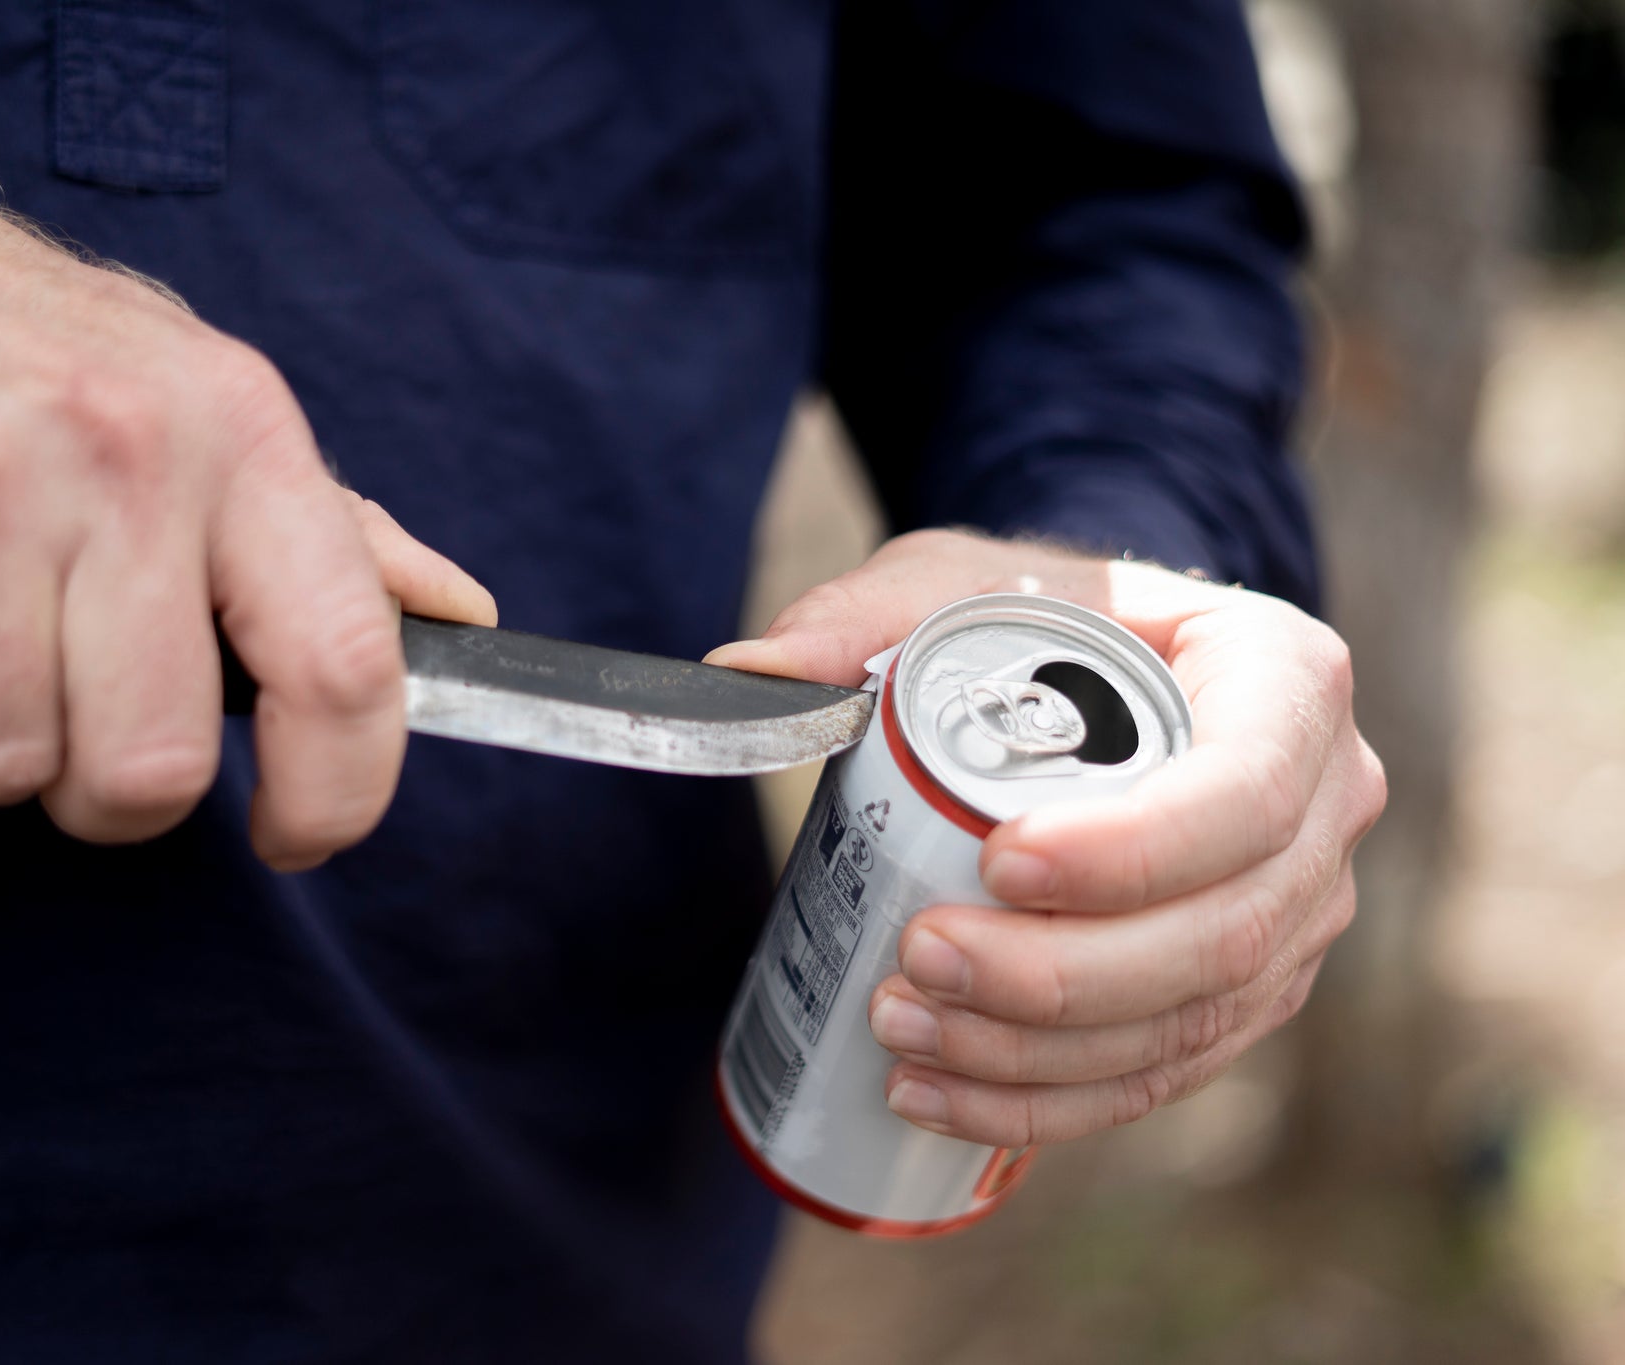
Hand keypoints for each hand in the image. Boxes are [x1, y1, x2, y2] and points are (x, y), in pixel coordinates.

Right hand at [0, 161, 494, 863]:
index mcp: (243, 431)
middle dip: (106, 790)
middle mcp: (124, 447)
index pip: (347, 667)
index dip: (338, 794)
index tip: (296, 835)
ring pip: (1, 762)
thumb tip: (459, 614)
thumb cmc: (32, 360)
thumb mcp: (205, 408)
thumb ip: (332, 534)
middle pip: (153, 767)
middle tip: (71, 710)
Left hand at [707, 530, 1385, 1146]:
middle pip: (1224, 933)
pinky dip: (1049, 1099)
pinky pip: (1163, 1071)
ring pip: (1192, 1021)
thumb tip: (743, 672)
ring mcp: (1294, 913)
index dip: (1131, 851)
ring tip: (900, 1028)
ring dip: (1040, 1051)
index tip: (994, 861)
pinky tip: (937, 1092)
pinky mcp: (1243, 991)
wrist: (1096, 670)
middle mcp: (1322, 807)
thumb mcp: (954, 582)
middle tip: (917, 957)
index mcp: (1286, 684)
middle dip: (1060, 973)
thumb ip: (859, 614)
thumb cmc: (1040, 616)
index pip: (1242, 792)